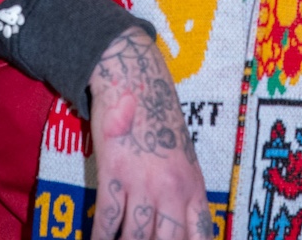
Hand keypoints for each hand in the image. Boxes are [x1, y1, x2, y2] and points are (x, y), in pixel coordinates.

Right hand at [89, 27, 212, 239]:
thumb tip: (178, 227)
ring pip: (136, 239)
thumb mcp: (182, 156)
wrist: (135, 78)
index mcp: (193, 185)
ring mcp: (144, 182)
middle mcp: (173, 189)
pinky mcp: (115, 174)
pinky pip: (107, 221)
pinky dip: (99, 239)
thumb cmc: (159, 116)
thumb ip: (184, 192)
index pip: (201, 235)